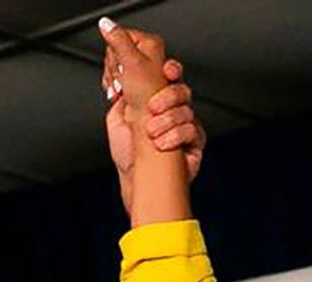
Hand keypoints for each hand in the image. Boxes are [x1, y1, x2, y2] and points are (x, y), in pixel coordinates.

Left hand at [101, 20, 204, 214]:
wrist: (135, 182)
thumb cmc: (129, 154)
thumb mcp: (116, 116)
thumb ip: (120, 92)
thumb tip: (118, 71)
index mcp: (156, 100)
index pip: (169, 76)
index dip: (170, 69)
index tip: (165, 70)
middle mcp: (174, 110)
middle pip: (182, 90)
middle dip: (169, 95)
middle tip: (153, 107)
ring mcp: (186, 126)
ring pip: (186, 110)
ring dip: (166, 121)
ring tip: (150, 133)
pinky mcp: (195, 143)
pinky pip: (192, 131)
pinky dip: (174, 136)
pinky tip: (161, 143)